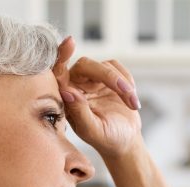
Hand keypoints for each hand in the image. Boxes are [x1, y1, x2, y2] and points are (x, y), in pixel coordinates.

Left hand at [52, 36, 142, 159]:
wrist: (124, 141)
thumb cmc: (107, 140)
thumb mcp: (93, 131)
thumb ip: (79, 112)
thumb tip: (68, 91)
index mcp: (67, 100)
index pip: (58, 73)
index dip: (61, 56)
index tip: (70, 42)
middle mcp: (76, 86)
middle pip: (86, 65)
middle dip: (109, 77)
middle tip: (127, 92)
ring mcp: (92, 80)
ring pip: (104, 66)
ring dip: (122, 84)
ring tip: (132, 104)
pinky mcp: (107, 77)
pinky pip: (117, 67)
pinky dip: (128, 81)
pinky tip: (131, 100)